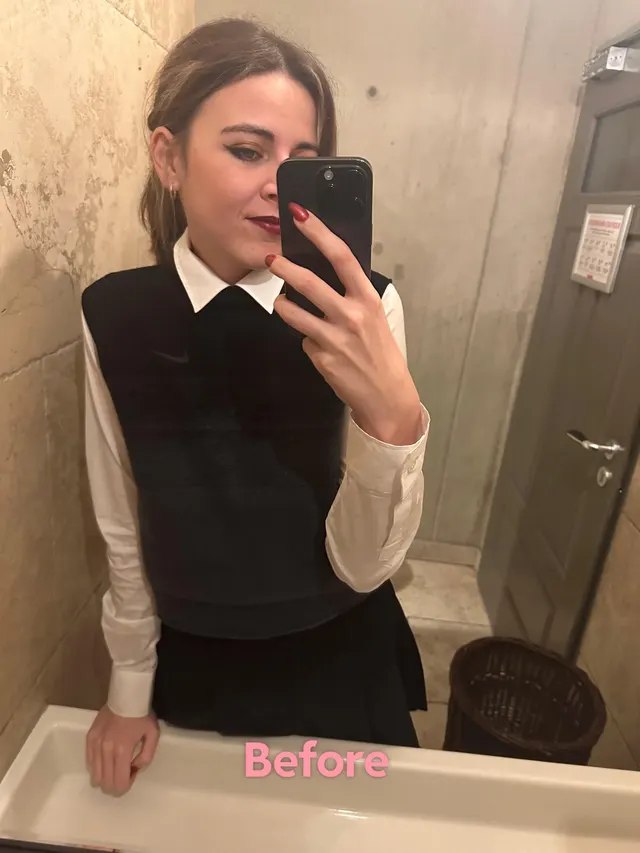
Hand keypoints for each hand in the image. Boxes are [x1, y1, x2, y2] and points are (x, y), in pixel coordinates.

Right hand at [86, 705, 159, 795]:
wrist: (126, 696)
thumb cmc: (142, 716)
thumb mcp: (153, 735)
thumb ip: (146, 757)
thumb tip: (135, 769)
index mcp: (122, 751)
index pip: (119, 783)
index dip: (126, 786)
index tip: (131, 775)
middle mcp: (106, 751)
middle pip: (105, 783)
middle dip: (115, 785)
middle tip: (124, 774)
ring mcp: (95, 745)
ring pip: (95, 775)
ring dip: (105, 778)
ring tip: (114, 766)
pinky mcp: (89, 739)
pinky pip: (89, 762)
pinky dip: (97, 767)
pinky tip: (106, 759)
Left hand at [270, 203, 422, 445]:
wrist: (387, 396)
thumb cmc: (381, 353)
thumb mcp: (374, 317)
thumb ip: (352, 296)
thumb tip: (324, 273)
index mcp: (368, 299)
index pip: (341, 257)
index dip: (319, 233)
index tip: (300, 216)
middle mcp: (351, 315)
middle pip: (309, 283)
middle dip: (285, 267)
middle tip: (272, 259)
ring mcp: (335, 338)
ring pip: (294, 312)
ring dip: (282, 304)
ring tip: (282, 302)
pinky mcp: (322, 358)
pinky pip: (304, 340)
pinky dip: (306, 338)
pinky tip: (319, 346)